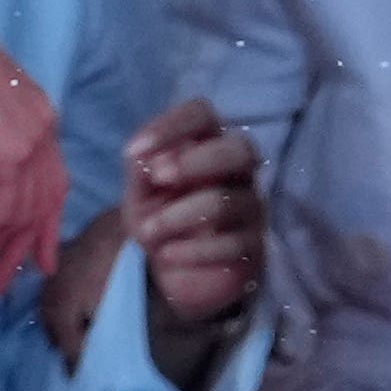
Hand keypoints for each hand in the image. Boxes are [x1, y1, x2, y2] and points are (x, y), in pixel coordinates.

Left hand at [118, 97, 267, 384]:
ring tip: (147, 236)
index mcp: (206, 145)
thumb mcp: (137, 191)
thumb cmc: (152, 219)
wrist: (167, 276)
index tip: (136, 155)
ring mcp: (252, 213)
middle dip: (196, 164)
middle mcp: (238, 174)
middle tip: (157, 182)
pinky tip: (166, 259)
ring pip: (234, 202)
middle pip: (239, 151)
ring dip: (185, 216)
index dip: (173, 128)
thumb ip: (141, 167)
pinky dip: (196, 252)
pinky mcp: (254, 255)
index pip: (203, 114)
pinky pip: (234, 248)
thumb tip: (140, 158)